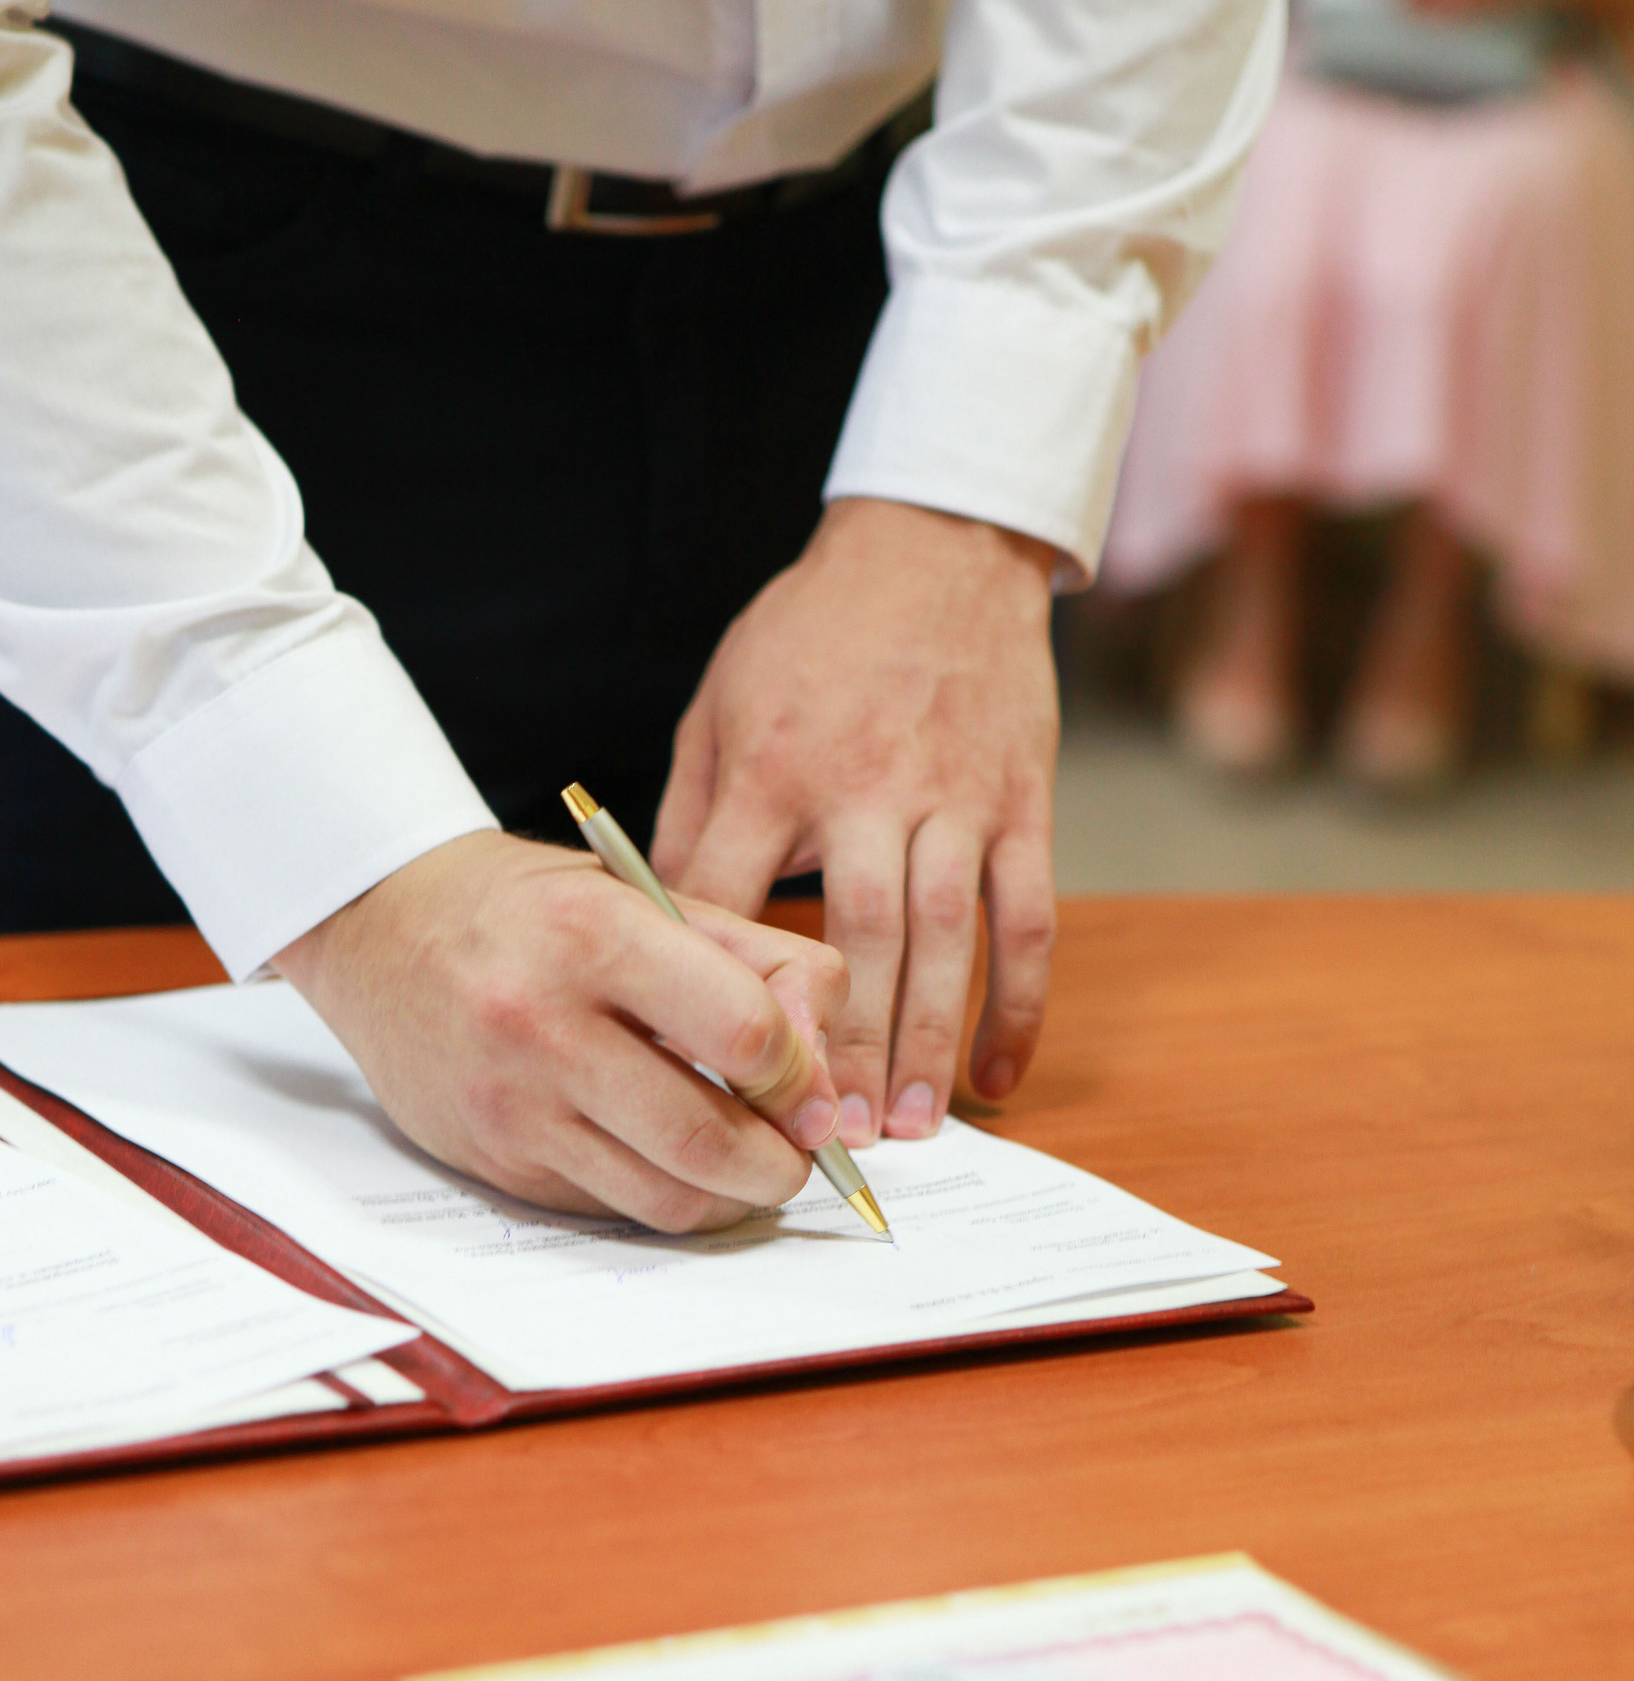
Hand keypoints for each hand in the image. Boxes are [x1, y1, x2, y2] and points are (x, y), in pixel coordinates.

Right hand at [274, 832, 848, 1230]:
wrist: (378, 927)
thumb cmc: (528, 907)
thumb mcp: (646, 891)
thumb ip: (757, 959)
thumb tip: (824, 1064)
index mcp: (594, 934)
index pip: (746, 1036)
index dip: (804, 1077)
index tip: (809, 1087)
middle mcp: (543, 1024)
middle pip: (711, 1141)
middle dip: (782, 1165)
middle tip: (796, 1152)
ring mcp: (512, 1104)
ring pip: (665, 1198)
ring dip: (730, 1198)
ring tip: (745, 1164)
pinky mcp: (493, 1161)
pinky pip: (609, 1209)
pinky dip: (659, 1196)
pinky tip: (666, 1159)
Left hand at [652, 495, 1058, 1144]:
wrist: (937, 544)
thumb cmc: (812, 633)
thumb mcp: (721, 704)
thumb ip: (693, 812)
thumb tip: (654, 925)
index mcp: (775, 766)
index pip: (732, 894)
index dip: (714, 988)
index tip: (703, 1071)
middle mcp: (867, 788)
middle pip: (854, 940)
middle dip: (841, 1048)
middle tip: (825, 1136)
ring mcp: (954, 798)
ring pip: (943, 942)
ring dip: (926, 1044)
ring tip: (908, 1130)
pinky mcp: (1022, 802)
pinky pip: (1026, 918)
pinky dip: (1017, 1004)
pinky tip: (998, 1075)